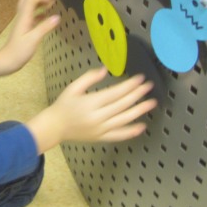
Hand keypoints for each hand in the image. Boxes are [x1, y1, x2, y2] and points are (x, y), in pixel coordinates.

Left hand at [0, 0, 59, 79]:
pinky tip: (46, 17)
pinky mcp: (24, 27)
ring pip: (28, 5)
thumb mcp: (34, 39)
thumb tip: (57, 17)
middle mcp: (22, 17)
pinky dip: (39, 12)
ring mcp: (22, 22)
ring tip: (50, 4)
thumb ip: (45, 27)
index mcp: (24, 17)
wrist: (8, 61)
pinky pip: (31, 15)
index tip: (54, 0)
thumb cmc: (19, 52)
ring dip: (39, 2)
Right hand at [26, 68, 156, 153]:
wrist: (55, 127)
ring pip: (124, 119)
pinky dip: (131, 132)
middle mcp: (97, 117)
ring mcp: (100, 129)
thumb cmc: (63, 105)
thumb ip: (89, 78)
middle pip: (122, 104)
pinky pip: (119, 135)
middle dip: (137, 94)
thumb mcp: (73, 87)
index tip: (140, 79)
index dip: (129, 85)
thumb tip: (105, 69)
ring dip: (139, 111)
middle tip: (149, 87)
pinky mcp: (101, 138)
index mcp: (90, 103)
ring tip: (151, 103)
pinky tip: (142, 126)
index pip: (115, 93)